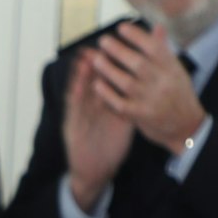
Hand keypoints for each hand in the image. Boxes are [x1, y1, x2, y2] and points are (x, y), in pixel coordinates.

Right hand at [63, 47, 136, 211]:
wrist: (96, 171)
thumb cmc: (110, 148)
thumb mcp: (123, 123)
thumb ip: (130, 105)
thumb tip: (144, 89)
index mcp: (105, 106)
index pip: (108, 83)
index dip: (112, 66)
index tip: (119, 51)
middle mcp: (92, 109)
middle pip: (93, 84)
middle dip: (95, 65)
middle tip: (98, 47)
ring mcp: (81, 117)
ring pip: (81, 93)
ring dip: (81, 76)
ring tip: (84, 60)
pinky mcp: (73, 128)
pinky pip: (75, 111)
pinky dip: (75, 98)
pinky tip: (77, 87)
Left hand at [92, 22, 207, 151]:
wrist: (186, 127)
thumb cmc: (178, 94)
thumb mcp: (176, 71)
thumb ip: (163, 51)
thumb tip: (157, 26)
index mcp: (172, 69)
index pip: (155, 48)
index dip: (137, 36)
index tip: (121, 27)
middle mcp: (163, 83)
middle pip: (138, 63)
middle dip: (118, 50)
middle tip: (103, 40)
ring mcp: (151, 100)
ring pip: (126, 82)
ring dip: (108, 69)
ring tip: (96, 58)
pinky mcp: (140, 115)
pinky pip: (119, 103)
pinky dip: (107, 93)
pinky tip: (96, 83)